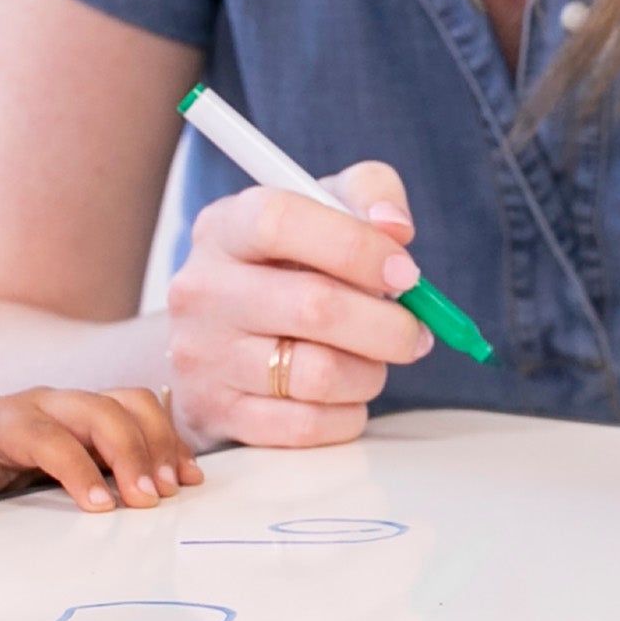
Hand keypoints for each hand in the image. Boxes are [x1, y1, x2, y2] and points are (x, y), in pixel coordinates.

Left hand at [0, 384, 201, 515]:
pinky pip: (143, 415)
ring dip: (157, 441)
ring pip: (128, 403)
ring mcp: (74, 408)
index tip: (100, 508)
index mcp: (2, 421)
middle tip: (148, 500)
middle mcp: (43, 404)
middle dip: (129, 452)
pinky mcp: (98, 421)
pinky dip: (168, 441)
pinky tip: (184, 474)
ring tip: (173, 487)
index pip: (46, 436)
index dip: (76, 468)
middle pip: (97, 410)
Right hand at [166, 159, 433, 448]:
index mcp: (224, 228)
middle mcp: (202, 289)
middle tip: (417, 333)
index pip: (282, 221)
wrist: (214, 347)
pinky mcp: (217, 413)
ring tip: (375, 362)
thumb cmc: (284, 269)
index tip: (406, 273)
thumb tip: (396, 229)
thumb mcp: (319, 212)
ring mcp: (203, 356)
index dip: (357, 247)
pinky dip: (347, 415)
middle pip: (314, 306)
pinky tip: (346, 397)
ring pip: (319, 374)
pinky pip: (308, 426)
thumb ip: (366, 195)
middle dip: (389, 326)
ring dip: (371, 373)